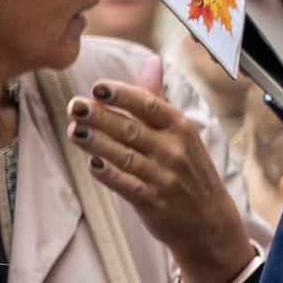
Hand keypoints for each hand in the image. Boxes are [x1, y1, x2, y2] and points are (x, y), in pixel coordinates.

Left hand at [64, 56, 254, 282]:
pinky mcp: (152, 201)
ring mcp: (163, 176)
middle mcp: (173, 149)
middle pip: (131, 128)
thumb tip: (150, 61)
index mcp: (180, 127)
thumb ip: (156, 99)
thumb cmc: (187, 170)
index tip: (98, 86)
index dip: (123, 94)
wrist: (208, 221)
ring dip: (97, 143)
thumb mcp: (180, 132)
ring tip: (74, 130)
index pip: (149, 105)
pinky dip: (109, 174)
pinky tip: (92, 163)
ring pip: (125, 155)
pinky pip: (126, 185)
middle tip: (74, 105)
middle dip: (101, 116)